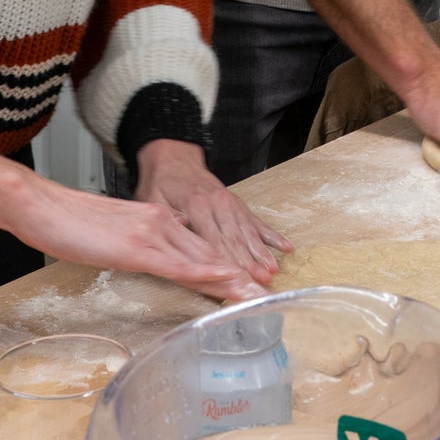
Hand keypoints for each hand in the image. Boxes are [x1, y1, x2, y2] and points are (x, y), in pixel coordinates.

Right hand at [0, 154, 264, 302]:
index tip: (246, 284)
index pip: (198, 248)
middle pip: (208, 254)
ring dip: (231, 279)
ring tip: (256, 295)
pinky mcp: (136, 247)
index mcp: (156, 220)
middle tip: (264, 294)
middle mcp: (161, 223)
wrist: (42, 205)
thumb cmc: (69, 223)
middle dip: (238, 276)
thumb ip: (135, 246)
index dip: (225, 267)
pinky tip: (224, 281)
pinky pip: (177, 264)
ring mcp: (151, 233)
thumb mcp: (112, 236)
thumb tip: (148, 262)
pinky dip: (204, 274)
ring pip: (200, 259)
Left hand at [134, 140, 291, 286]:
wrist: (175, 157)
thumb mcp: (154, 200)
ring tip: (272, 271)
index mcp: (197, 207)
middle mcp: (218, 205)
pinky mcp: (238, 204)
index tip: (234, 278)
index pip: (213, 241)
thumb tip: (178, 237)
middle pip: (235, 240)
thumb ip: (167, 219)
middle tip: (260, 282)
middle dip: (249, 263)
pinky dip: (272, 236)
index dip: (225, 261)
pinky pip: (258, 221)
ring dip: (262, 254)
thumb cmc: (162, 183)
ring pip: (249, 233)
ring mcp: (231, 204)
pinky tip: (285, 247)